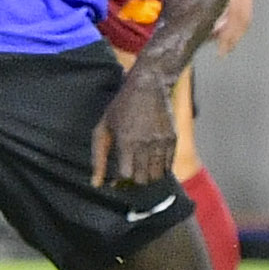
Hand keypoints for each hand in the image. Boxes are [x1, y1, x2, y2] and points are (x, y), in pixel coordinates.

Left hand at [91, 63, 178, 187]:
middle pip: (142, 179)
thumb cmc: (121, 107)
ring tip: (140, 166)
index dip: (120, 179)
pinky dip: (159, 169)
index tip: (117, 175)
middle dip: (133, 179)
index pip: (126, 175)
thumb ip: (98, 157)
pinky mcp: (173, 139)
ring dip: (147, 176)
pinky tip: (151, 159)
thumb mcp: (103, 127)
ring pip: (156, 176)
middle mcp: (145, 143)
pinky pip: (168, 167)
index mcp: (126, 140)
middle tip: (129, 171)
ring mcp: (161, 142)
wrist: (149, 85)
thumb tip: (96, 184)